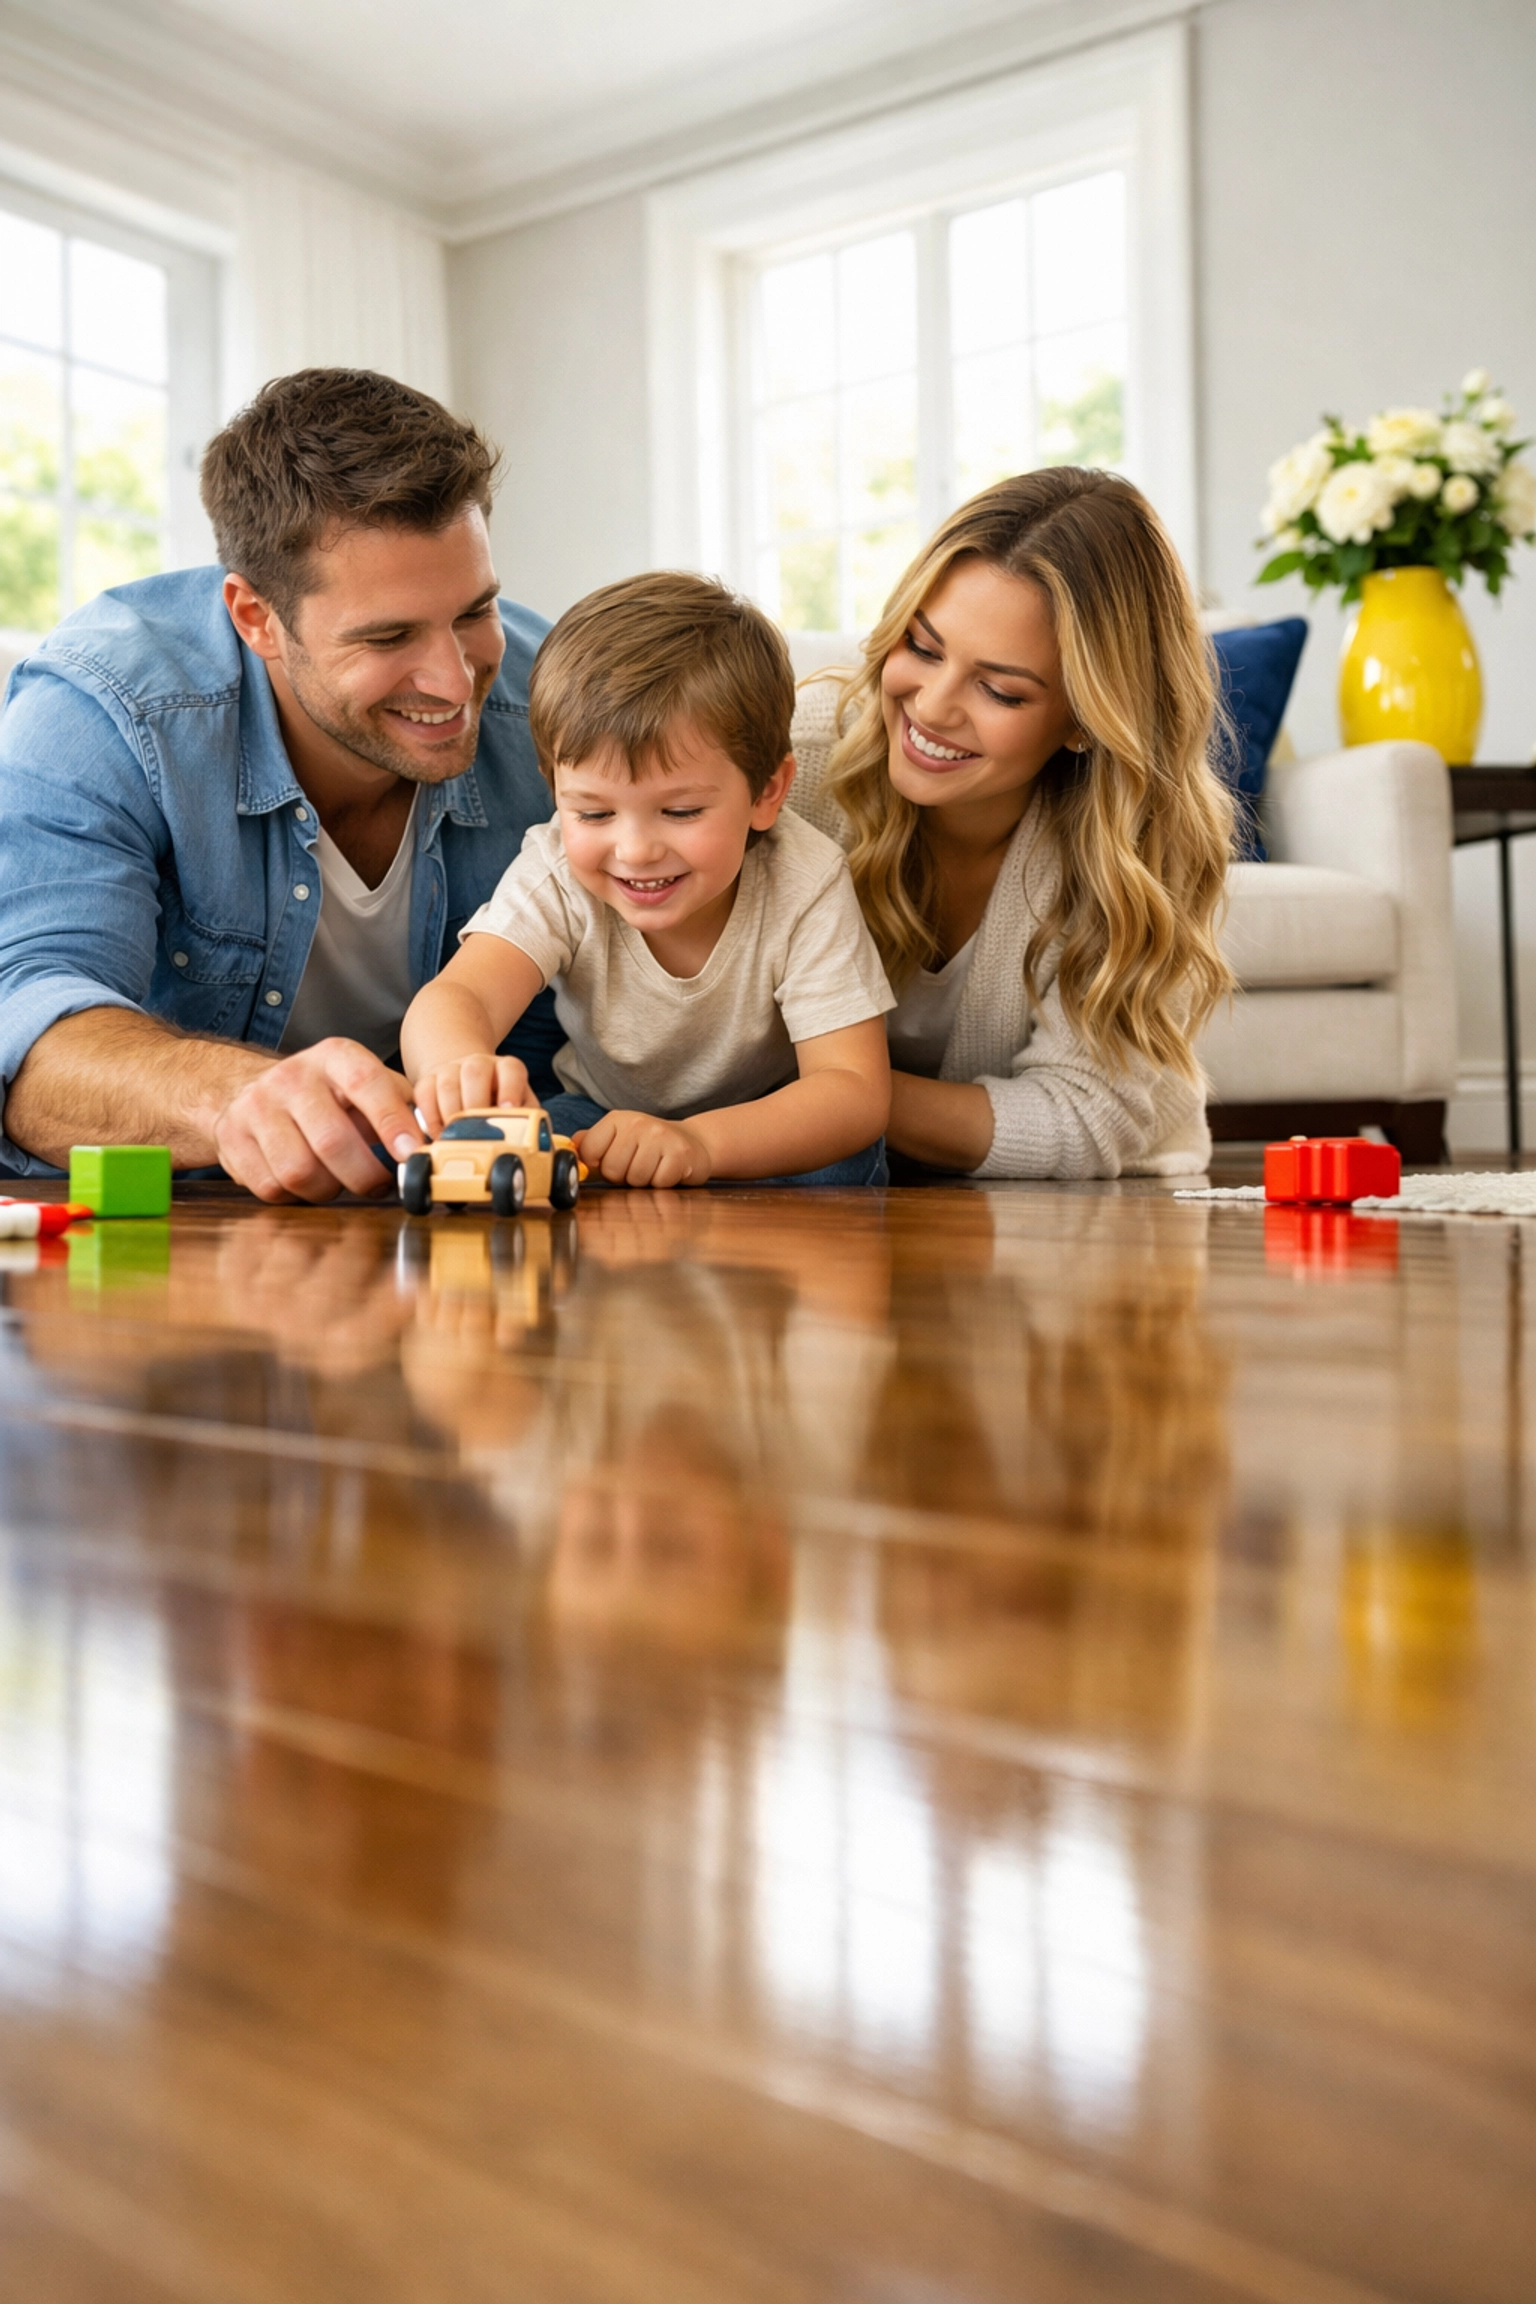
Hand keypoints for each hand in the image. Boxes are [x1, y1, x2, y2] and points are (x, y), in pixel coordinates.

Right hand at [211, 1037, 424, 1202]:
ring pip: (299, 1171)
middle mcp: (292, 1076)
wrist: (248, 1089)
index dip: (392, 1123)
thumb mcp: (365, 1083)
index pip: (367, 1084)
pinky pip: (271, 1187)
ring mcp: (256, 1105)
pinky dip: (295, 1196)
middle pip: (332, 1142)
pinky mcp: (231, 1136)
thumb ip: (403, 1106)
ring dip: (328, 1190)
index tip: (412, 1154)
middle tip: (379, 1186)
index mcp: (335, 1057)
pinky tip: (305, 1182)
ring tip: (339, 1182)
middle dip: (365, 1177)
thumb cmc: (326, 1095)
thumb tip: (438, 1140)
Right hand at [413, 1053, 531, 1137]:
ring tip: (455, 1140)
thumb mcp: (519, 1107)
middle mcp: (479, 1064)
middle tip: (476, 1132)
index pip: (511, 1070)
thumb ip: (526, 1120)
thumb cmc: (498, 1103)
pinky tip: (437, 1136)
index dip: (510, 1088)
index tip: (508, 1109)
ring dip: (450, 1115)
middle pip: (475, 1072)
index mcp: (506, 1068)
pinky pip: (423, 1094)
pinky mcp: (428, 1080)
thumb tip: (530, 1146)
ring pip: (447, 1084)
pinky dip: (429, 1118)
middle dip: (475, 1104)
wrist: (467, 1084)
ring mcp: (451, 1069)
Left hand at [576, 1110, 712, 1188]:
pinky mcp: (679, 1153)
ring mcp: (660, 1137)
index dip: (600, 1165)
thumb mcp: (618, 1139)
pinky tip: (668, 1170)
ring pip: (635, 1178)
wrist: (694, 1144)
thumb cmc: (649, 1147)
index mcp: (616, 1119)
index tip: (615, 1160)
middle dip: (623, 1176)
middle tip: (638, 1165)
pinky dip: (663, 1183)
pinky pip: (658, 1182)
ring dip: (644, 1181)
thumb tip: (566, 1149)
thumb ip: (590, 1144)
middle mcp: (637, 1123)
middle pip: (612, 1169)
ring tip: (654, 1168)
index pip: (589, 1152)